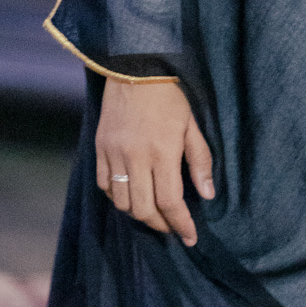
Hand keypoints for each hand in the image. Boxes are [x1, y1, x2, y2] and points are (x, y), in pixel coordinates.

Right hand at [95, 78, 214, 245]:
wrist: (134, 68)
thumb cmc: (170, 96)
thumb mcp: (192, 125)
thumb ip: (200, 161)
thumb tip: (207, 195)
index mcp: (162, 152)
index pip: (170, 201)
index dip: (180, 224)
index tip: (191, 238)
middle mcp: (134, 158)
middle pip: (143, 209)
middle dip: (161, 225)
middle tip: (173, 227)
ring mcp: (113, 154)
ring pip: (122, 203)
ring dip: (139, 214)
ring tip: (154, 214)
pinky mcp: (99, 150)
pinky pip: (104, 186)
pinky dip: (117, 198)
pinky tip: (131, 196)